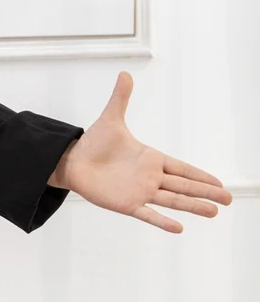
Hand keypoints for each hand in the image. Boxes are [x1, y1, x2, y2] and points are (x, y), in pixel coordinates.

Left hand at [48, 72, 231, 231]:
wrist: (73, 162)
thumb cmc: (93, 143)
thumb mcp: (111, 118)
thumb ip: (121, 98)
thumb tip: (125, 74)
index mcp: (151, 158)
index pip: (182, 168)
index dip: (201, 175)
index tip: (219, 183)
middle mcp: (150, 177)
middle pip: (184, 186)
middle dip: (206, 192)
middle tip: (228, 199)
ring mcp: (140, 191)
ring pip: (173, 200)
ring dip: (193, 206)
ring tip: (214, 212)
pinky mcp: (126, 204)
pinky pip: (148, 214)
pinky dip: (163, 221)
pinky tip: (180, 227)